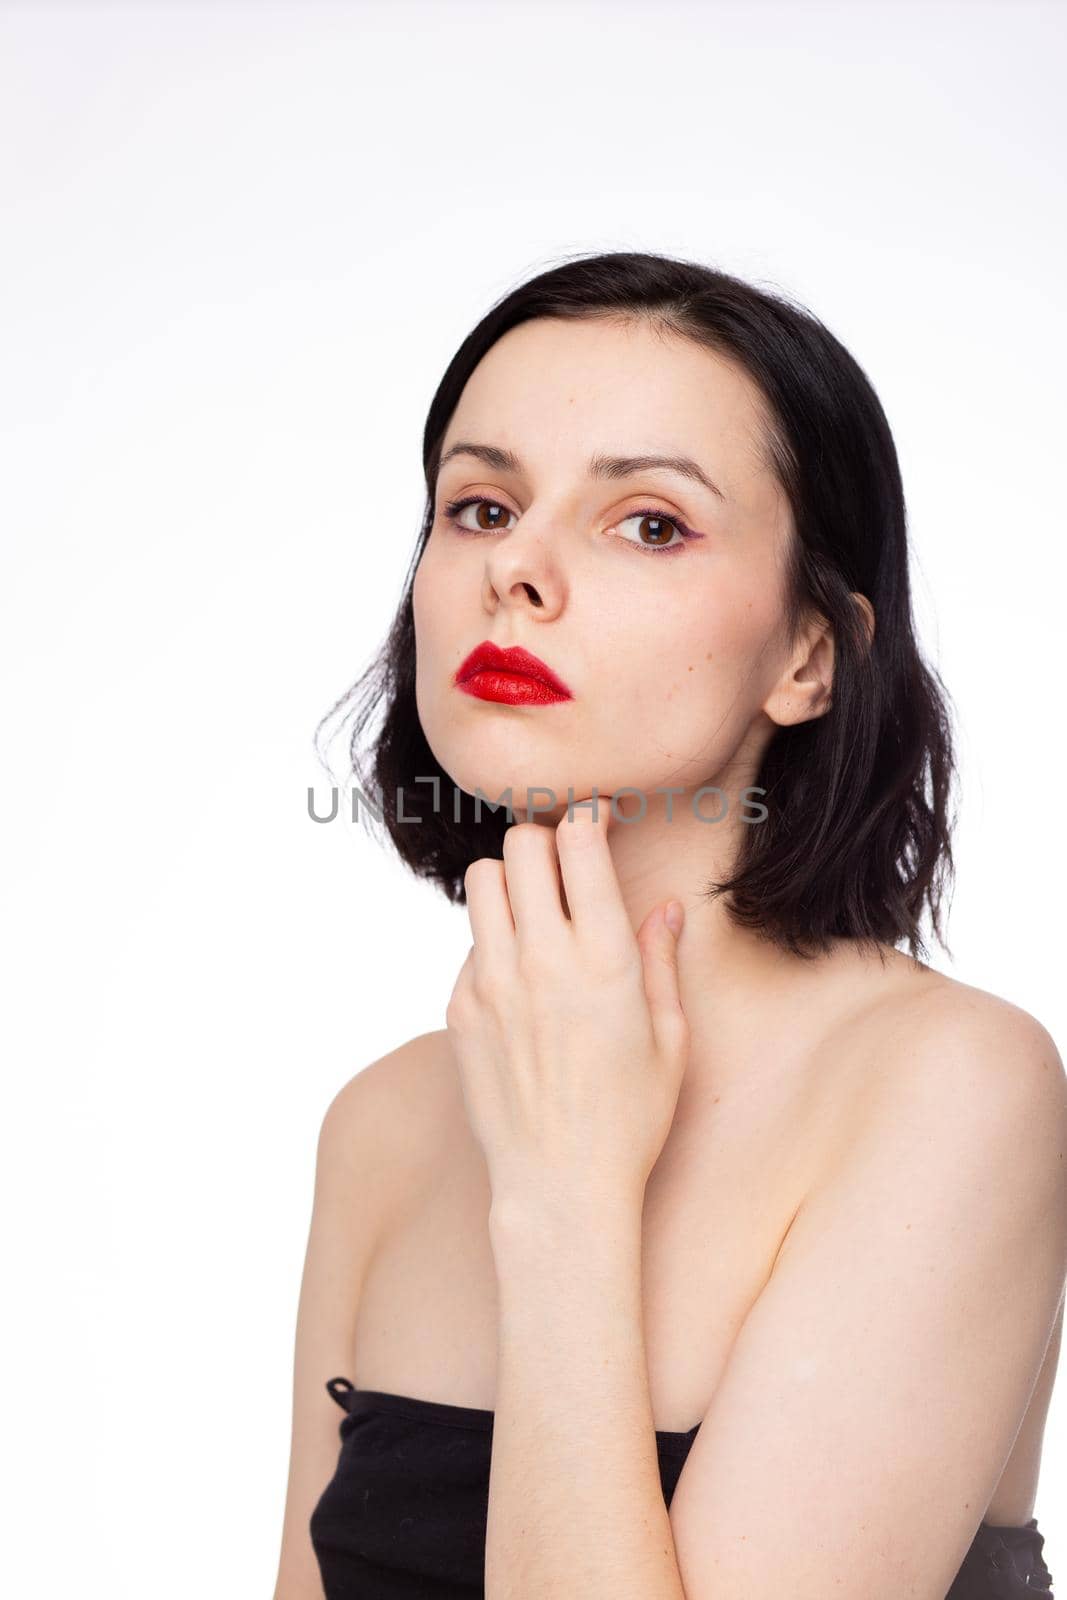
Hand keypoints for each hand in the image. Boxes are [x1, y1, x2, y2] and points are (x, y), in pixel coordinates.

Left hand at [444, 803, 688, 1219]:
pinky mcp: (459, 1009)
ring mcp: (491, 983)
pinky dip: (494, 941)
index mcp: (603, 959)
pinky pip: (470, 944)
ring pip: (482, 882)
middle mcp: (541, 959)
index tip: (597, 820)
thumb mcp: (668, 1038)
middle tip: (563, 865)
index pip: (577, 843)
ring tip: (535, 911)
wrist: (559, 1186)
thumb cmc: (629, 1119)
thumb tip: (665, 908)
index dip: (588, 816)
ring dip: (509, 881)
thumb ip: (660, 961)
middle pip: (519, 846)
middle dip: (544, 840)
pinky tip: (522, 981)